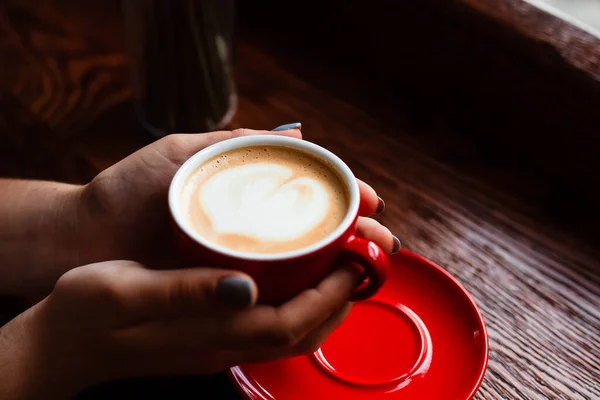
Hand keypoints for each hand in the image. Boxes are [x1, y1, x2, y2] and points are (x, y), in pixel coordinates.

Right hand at [0, 260, 361, 398]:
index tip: (350, 264)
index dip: (328, 297)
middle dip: (339, 303)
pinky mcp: (209, 340)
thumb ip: (186, 291)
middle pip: (300, 336)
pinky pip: (270, 330)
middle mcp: (221, 347)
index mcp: (208, 335)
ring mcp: (217, 348)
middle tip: (359, 264)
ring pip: (289, 337)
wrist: (60, 344)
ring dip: (323, 308)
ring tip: (339, 271)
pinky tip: (296, 282)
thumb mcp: (126, 290)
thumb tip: (245, 284)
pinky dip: (297, 309)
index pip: (289, 324)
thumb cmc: (85, 312)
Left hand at [75, 127, 398, 267]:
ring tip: (368, 269)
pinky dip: (306, 299)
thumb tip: (295, 132)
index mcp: (244, 196)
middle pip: (315, 236)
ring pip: (302, 272)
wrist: (79, 237)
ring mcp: (237, 265)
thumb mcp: (179, 154)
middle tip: (382, 243)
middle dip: (357, 238)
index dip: (345, 200)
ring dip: (342, 271)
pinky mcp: (220, 295)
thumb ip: (232, 141)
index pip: (307, 197)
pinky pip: (272, 300)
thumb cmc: (125, 192)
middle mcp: (248, 233)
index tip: (371, 204)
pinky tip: (330, 297)